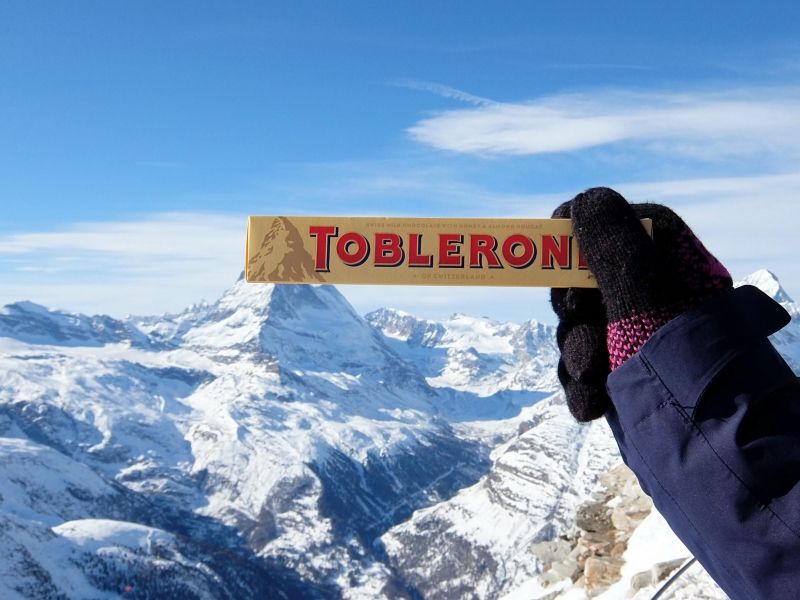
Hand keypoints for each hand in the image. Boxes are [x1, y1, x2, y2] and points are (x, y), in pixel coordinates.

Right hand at [551, 187, 731, 420]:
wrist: (708, 454)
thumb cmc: (681, 366)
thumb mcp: (643, 297)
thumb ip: (611, 246)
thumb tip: (584, 198)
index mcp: (664, 259)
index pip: (607, 224)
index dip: (574, 241)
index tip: (557, 261)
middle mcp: (648, 292)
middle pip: (578, 281)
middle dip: (572, 313)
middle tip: (584, 327)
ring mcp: (634, 334)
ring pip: (574, 327)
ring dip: (575, 355)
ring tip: (593, 378)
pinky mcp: (621, 370)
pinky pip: (579, 366)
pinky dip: (581, 386)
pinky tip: (595, 403)